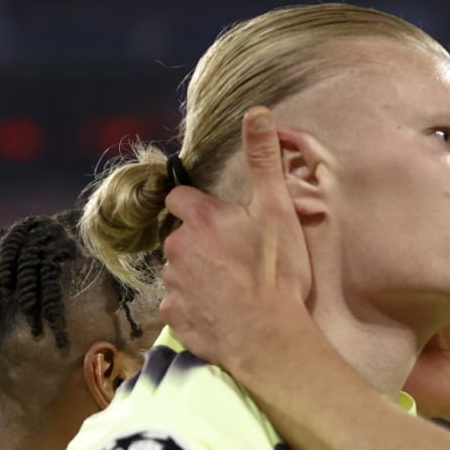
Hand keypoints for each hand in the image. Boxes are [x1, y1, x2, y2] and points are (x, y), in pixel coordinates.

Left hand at [161, 107, 315, 378]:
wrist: (269, 339)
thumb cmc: (277, 274)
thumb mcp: (277, 212)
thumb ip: (262, 161)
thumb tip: (256, 110)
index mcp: (201, 219)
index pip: (181, 198)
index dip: (200, 207)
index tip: (222, 220)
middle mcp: (177, 247)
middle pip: (182, 236)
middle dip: (202, 244)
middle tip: (238, 260)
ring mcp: (172, 283)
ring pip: (180, 270)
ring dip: (198, 274)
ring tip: (232, 290)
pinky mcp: (174, 316)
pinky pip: (180, 303)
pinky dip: (196, 306)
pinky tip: (222, 313)